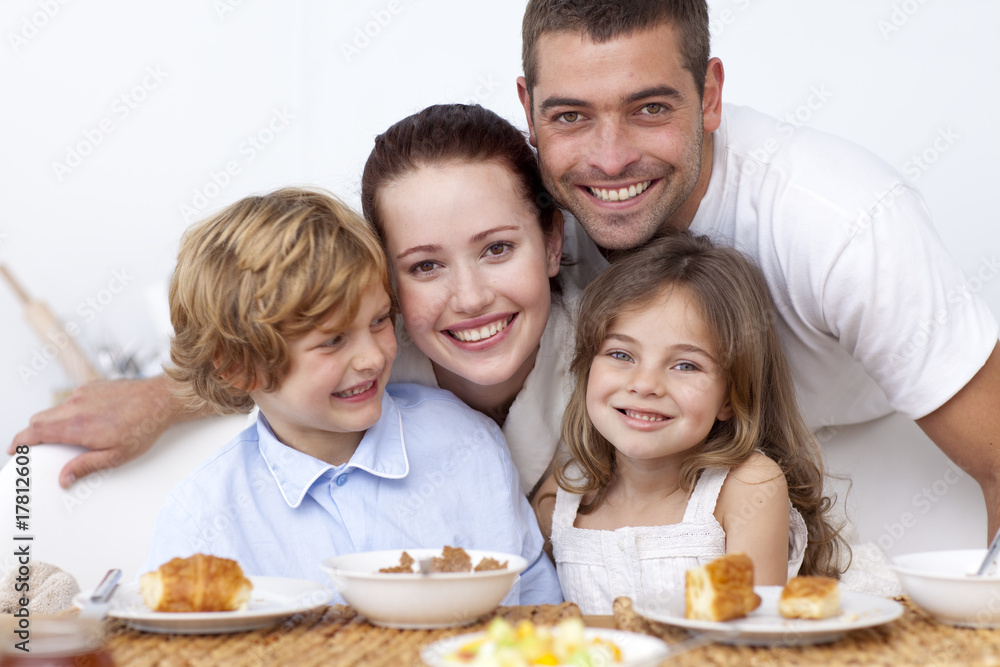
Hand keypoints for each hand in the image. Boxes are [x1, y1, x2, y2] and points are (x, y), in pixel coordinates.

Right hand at [7, 376, 183, 487]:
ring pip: (55, 409)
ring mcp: (84, 393)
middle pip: (39, 419)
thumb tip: (64, 479)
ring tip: (66, 437)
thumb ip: (86, 466)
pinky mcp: (93, 386)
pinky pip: (71, 399)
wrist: (162, 399)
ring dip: (52, 422)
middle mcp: (76, 406)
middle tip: (37, 448)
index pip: (36, 431)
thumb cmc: (144, 428)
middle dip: (33, 434)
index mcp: (78, 426)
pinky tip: (87, 421)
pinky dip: (69, 411)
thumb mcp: (117, 456)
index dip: (20, 441)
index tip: (14, 450)